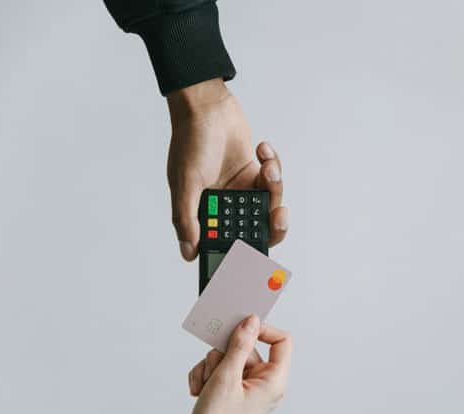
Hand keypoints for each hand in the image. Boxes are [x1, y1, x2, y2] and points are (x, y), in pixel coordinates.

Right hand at [166, 79, 288, 260]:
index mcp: (203, 212)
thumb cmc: (191, 140)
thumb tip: (188, 252)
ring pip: (269, 204)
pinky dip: (273, 165)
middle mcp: (223, 205)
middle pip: (255, 230)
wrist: (208, 106)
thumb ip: (186, 218)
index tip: (259, 257)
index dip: (243, 254)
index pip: (224, 243)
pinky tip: (261, 148)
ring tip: (267, 166)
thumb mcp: (185, 182)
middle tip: (278, 215)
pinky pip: (273, 180)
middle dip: (272, 225)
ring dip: (274, 186)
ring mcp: (241, 190)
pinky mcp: (255, 174)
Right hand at [184, 315, 292, 413]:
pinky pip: (221, 370)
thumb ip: (238, 346)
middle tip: (213, 373)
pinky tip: (199, 391)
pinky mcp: (234, 391)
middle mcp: (265, 382)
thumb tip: (251, 321)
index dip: (263, 329)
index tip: (240, 327)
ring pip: (229, 358)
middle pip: (246, 348)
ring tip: (204, 387)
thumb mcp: (226, 378)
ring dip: (210, 368)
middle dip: (222, 356)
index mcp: (274, 380)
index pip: (282, 341)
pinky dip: (207, 377)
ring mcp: (249, 387)